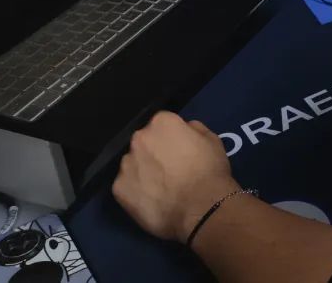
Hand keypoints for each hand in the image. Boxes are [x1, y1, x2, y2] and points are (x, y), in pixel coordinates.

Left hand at [112, 111, 239, 243]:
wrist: (201, 208)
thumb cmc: (210, 171)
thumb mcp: (212, 140)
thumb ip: (194, 129)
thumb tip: (185, 130)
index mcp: (161, 123)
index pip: (162, 124)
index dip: (172, 138)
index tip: (179, 150)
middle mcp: (139, 139)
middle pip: (144, 142)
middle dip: (154, 152)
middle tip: (169, 170)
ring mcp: (126, 164)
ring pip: (133, 164)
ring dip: (143, 171)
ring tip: (160, 189)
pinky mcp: (119, 189)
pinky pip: (126, 186)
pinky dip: (136, 192)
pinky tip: (152, 201)